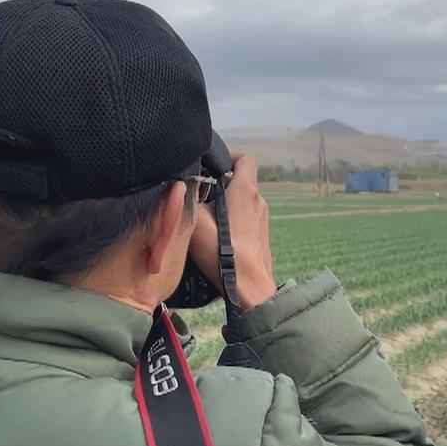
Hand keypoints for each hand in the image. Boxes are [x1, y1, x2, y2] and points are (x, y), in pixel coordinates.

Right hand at [189, 152, 276, 310]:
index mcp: (246, 191)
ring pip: (242, 202)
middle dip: (220, 185)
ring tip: (205, 220)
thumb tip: (183, 188)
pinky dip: (233, 221)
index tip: (212, 167)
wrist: (250, 288)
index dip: (229, 157)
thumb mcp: (196, 222)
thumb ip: (188, 199)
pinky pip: (246, 219)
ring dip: (225, 205)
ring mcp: (263, 219)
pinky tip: (218, 238)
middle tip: (199, 197)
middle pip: (241, 181)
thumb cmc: (224, 253)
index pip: (245, 158)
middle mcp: (259, 201)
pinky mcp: (262, 236)